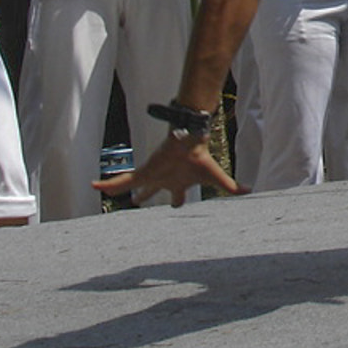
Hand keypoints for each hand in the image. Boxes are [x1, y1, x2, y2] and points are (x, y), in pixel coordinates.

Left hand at [92, 134, 241, 207]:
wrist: (190, 142)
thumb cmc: (201, 159)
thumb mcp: (216, 178)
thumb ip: (233, 187)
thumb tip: (252, 192)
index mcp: (179, 183)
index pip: (178, 195)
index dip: (177, 202)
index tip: (177, 205)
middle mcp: (163, 180)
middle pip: (151, 191)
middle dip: (144, 197)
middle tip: (137, 202)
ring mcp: (151, 176)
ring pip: (131, 185)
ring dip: (117, 189)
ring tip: (102, 191)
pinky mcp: (142, 172)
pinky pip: (121, 180)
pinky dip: (108, 185)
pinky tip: (94, 186)